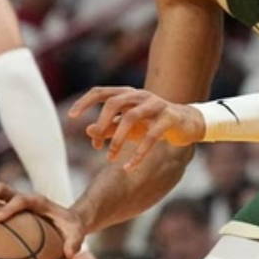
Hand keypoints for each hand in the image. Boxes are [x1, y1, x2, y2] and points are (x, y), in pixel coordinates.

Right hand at [0, 182, 87, 258]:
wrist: (69, 220)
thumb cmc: (71, 228)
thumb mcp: (78, 233)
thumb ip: (76, 241)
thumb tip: (70, 255)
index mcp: (38, 202)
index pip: (22, 199)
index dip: (11, 206)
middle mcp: (21, 198)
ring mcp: (11, 204)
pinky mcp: (4, 212)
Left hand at [69, 87, 204, 169]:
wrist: (186, 124)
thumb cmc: (151, 124)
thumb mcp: (127, 128)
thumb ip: (108, 129)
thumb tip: (88, 131)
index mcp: (128, 94)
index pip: (101, 92)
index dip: (85, 102)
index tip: (71, 117)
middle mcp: (141, 95)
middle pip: (114, 102)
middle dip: (102, 123)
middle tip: (96, 147)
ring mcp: (156, 105)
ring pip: (131, 117)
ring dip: (117, 140)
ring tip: (110, 158)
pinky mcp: (170, 118)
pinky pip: (152, 135)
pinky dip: (138, 152)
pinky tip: (129, 166)